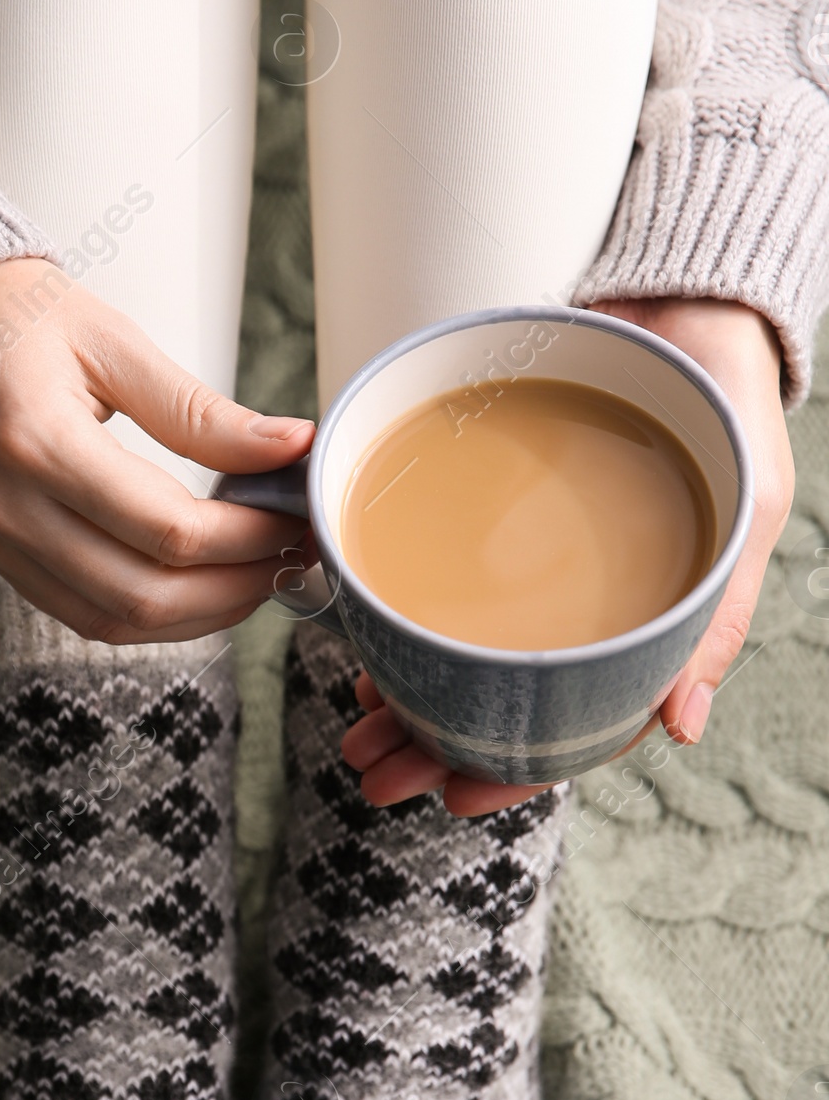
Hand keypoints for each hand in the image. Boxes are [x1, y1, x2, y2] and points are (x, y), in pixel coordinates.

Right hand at [0, 259, 311, 642]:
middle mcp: (8, 507)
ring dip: (196, 617)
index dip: (247, 539)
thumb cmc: (10, 315)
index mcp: (39, 442)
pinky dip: (147, 614)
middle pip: (143, 595)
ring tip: (254, 580)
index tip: (295, 520)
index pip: (167, 529)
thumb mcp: (112, 342)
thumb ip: (200, 410)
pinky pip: (79, 613)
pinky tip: (194, 587)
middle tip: (290, 562)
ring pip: (112, 622)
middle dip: (233, 590)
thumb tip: (288, 448)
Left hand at [342, 298, 794, 815]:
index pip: (570, 725)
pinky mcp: (488, 516)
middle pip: (497, 701)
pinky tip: (361, 641)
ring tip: (354, 723)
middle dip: (432, 742)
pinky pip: (433, 577)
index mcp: (641, 625)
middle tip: (372, 768)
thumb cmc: (726, 409)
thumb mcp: (744, 514)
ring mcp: (531, 567)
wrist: (685, 302)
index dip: (510, 770)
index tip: (450, 797)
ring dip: (405, 693)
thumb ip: (719, 618)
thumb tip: (681, 726)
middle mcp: (578, 607)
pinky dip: (398, 615)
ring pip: (457, 651)